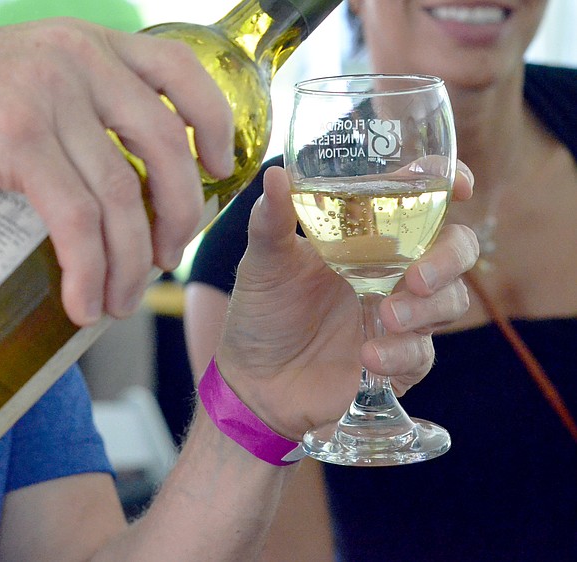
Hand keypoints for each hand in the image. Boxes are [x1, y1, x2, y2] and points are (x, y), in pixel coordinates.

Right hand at [0, 19, 233, 325]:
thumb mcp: (35, 91)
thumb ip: (86, 120)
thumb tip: (134, 192)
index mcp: (91, 45)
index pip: (178, 70)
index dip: (212, 121)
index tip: (218, 169)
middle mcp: (78, 60)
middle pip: (163, 146)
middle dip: (177, 214)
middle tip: (166, 258)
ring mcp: (48, 95)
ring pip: (119, 195)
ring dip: (128, 261)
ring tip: (120, 299)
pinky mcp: (17, 137)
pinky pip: (74, 219)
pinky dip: (87, 269)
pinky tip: (83, 301)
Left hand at [214, 164, 477, 438]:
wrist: (253, 381)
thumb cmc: (262, 312)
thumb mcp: (264, 263)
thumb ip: (271, 221)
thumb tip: (275, 174)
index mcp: (367, 237)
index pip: (422, 201)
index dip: (449, 185)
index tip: (461, 187)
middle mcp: (393, 271)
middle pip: (455, 249)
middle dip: (450, 258)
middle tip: (417, 276)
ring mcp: (400, 316)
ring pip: (451, 300)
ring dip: (427, 308)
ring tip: (386, 316)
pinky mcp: (400, 361)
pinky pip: (422, 353)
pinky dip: (402, 352)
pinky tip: (369, 355)